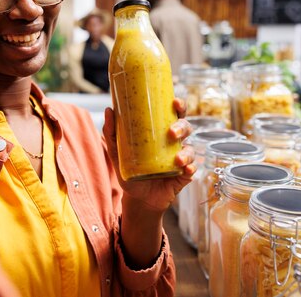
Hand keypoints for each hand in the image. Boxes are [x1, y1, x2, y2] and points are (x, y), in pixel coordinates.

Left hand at [103, 98, 195, 213]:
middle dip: (182, 127)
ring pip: (190, 149)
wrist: (137, 198)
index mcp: (162, 132)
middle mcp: (174, 143)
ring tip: (177, 158)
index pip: (174, 114)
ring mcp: (181, 158)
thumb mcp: (117, 152)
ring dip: (187, 152)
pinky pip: (192, 169)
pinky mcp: (184, 175)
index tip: (175, 102)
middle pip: (186, 128)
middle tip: (172, 133)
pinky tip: (185, 169)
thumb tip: (109, 110)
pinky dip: (190, 168)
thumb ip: (112, 133)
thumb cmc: (130, 171)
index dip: (180, 106)